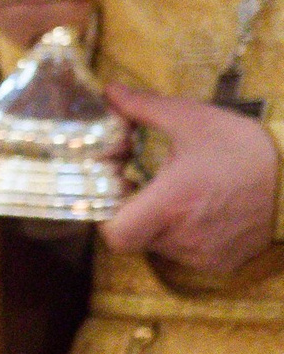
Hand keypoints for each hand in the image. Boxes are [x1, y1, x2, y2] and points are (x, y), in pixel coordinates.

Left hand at [101, 85, 279, 275]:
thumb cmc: (246, 148)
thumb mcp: (192, 119)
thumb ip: (143, 107)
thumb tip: (109, 91)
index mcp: (172, 202)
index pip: (116, 234)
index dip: (106, 214)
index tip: (116, 189)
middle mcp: (185, 236)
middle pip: (134, 236)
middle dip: (131, 210)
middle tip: (141, 183)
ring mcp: (205, 254)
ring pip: (159, 245)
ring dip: (157, 222)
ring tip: (175, 192)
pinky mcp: (222, 262)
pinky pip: (186, 253)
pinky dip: (183, 234)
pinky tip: (198, 207)